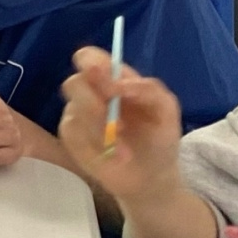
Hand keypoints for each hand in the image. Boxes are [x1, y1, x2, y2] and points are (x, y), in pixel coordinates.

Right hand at [57, 46, 183, 197]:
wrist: (151, 180)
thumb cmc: (159, 139)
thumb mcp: (166, 111)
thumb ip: (148, 89)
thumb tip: (118, 84)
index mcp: (113, 79)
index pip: (89, 58)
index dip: (93, 66)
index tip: (112, 90)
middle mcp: (91, 92)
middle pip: (73, 83)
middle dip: (94, 104)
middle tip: (116, 125)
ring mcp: (77, 114)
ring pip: (73, 111)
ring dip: (100, 131)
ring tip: (124, 152)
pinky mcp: (71, 137)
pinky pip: (71, 133)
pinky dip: (93, 146)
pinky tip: (112, 156)